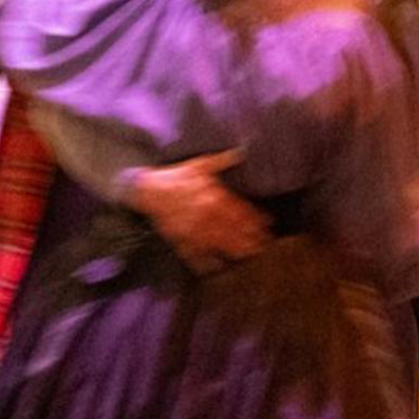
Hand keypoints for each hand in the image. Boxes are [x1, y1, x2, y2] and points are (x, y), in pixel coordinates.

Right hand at [126, 153, 267, 265]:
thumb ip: (222, 160)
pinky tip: (220, 266)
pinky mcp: (183, 242)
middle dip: (253, 238)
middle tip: (266, 244)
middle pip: (237, 231)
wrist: (149, 191)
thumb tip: (241, 152)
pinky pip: (198, 257)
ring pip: (222, 245)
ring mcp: (196, 231)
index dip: (258, 219)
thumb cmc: (176, 177)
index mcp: (215, 197)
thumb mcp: (201, 164)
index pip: (242, 212)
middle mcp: (209, 216)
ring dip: (239, 251)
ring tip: (251, 254)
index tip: (269, 224)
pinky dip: (209, 264)